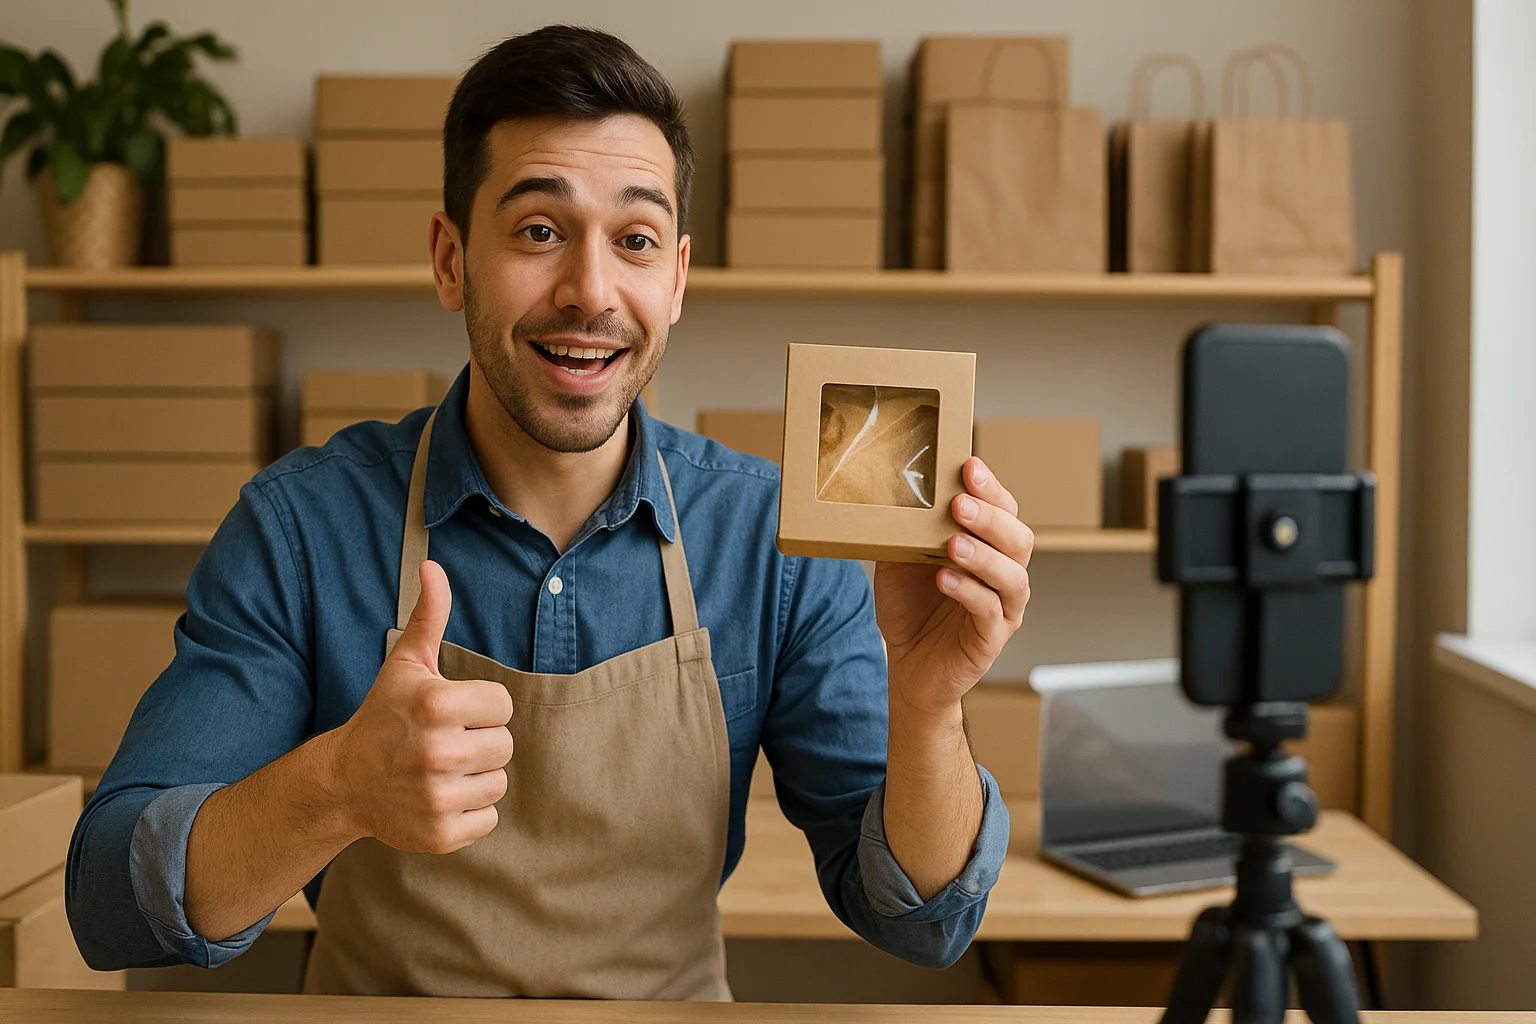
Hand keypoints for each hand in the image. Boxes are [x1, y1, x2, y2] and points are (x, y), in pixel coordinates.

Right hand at [322, 560, 512, 853]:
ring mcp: (437, 796)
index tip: (450, 713)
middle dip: (479, 743)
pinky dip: (470, 813)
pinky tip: (439, 798)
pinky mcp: (440, 833)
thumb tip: (433, 566)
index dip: (480, 708)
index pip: (503, 706)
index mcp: (437, 705)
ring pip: (499, 783)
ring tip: (440, 770)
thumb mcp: (405, 664)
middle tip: (443, 743)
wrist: (344, 781)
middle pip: (505, 746)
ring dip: (476, 778)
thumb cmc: (383, 716)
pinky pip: (488, 819)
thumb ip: (428, 615)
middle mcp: (438, 752)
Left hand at [874, 457, 1033, 716]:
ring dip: (983, 555)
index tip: (969, 465)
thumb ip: (903, 531)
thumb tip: (885, 491)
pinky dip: (968, 591)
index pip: (1003, 509)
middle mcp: (1004, 573)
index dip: (990, 487)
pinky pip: (989, 611)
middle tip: (959, 503)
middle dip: (990, 517)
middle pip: (1018, 538)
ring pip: (1012, 575)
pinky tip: (944, 579)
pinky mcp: (992, 638)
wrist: (909, 667)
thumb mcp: (899, 561)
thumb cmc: (911, 608)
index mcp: (989, 547)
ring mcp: (1003, 607)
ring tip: (953, 543)